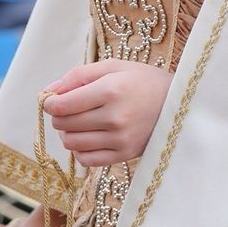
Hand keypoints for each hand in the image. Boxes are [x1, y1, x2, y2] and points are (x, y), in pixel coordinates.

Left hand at [42, 58, 173, 167]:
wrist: (180, 103)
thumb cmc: (143, 81)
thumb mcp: (114, 66)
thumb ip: (78, 75)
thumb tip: (47, 92)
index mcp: (111, 90)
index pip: (61, 105)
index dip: (50, 103)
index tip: (53, 100)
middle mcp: (114, 117)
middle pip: (64, 124)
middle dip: (59, 116)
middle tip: (70, 108)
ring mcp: (120, 139)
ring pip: (72, 143)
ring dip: (68, 132)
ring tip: (80, 122)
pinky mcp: (125, 154)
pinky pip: (87, 160)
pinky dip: (80, 150)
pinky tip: (89, 137)